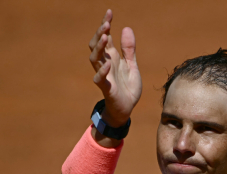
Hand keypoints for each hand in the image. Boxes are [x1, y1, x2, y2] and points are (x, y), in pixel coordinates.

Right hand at [89, 9, 141, 127]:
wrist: (127, 108)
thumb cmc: (127, 87)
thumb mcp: (132, 65)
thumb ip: (129, 49)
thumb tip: (127, 28)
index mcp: (112, 57)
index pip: (105, 37)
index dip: (105, 25)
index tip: (109, 12)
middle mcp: (105, 64)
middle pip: (97, 45)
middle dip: (100, 33)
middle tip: (106, 23)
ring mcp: (104, 75)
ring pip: (94, 59)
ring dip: (99, 48)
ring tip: (106, 37)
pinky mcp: (106, 88)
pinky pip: (100, 79)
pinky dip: (102, 71)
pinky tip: (108, 63)